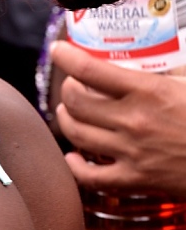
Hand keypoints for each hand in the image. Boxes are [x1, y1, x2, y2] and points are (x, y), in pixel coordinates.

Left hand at [51, 40, 185, 196]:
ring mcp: (132, 153)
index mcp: (149, 91)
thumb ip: (171, 69)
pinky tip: (73, 157)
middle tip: (72, 84)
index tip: (58, 49)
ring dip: (66, 120)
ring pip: (77, 135)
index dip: (66, 57)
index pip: (90, 69)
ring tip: (68, 112)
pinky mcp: (136, 180)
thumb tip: (156, 56)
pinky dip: (74, 166)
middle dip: (67, 89)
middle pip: (76, 102)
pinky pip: (89, 177)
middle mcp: (134, 121)